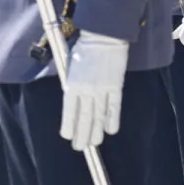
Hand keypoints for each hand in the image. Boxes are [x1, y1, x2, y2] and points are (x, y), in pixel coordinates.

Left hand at [61, 31, 129, 151]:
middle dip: (81, 134)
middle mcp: (87, 89)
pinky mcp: (116, 86)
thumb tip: (71, 101)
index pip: (69, 110)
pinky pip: (114, 106)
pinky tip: (110, 131)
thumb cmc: (83, 50)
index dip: (69, 125)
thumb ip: (71, 84)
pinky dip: (112, 119)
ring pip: (98, 115)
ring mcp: (103, 89)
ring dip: (96, 131)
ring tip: (92, 143)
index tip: (67, 137)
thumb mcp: (70, 67)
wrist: (103, 37)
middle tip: (79, 147)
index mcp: (72, 84)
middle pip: (84, 117)